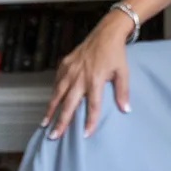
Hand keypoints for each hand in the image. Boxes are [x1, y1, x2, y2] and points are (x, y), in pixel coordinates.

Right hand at [42, 22, 131, 138]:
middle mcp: (79, 77)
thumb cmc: (115, 54)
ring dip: (50, 109)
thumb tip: (126, 110)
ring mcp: (70, 70)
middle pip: (69, 104)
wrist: (105, 34)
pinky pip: (56, 82)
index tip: (86, 135)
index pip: (92, 106)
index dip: (89, 121)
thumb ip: (122, 92)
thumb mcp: (123, 72)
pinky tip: (50, 103)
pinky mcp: (64, 64)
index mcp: (95, 80)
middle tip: (54, 136)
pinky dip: (53, 93)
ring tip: (45, 123)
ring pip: (57, 94)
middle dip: (61, 121)